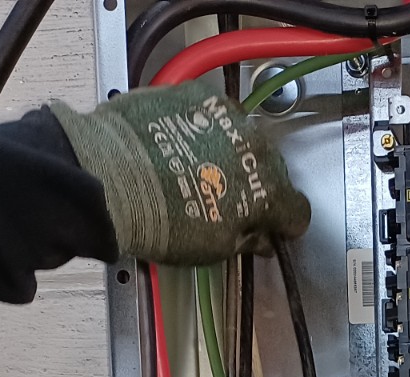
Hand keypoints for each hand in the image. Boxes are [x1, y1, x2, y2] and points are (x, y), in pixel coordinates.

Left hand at [50, 81, 309, 265]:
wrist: (112, 179)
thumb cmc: (161, 218)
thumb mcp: (213, 248)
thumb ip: (246, 240)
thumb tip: (259, 238)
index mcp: (269, 191)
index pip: (297, 210)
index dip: (285, 222)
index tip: (272, 226)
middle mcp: (255, 147)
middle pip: (271, 169)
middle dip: (256, 184)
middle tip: (228, 199)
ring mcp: (225, 117)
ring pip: (242, 137)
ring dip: (230, 152)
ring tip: (198, 168)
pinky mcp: (194, 95)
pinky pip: (210, 113)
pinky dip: (201, 127)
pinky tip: (180, 144)